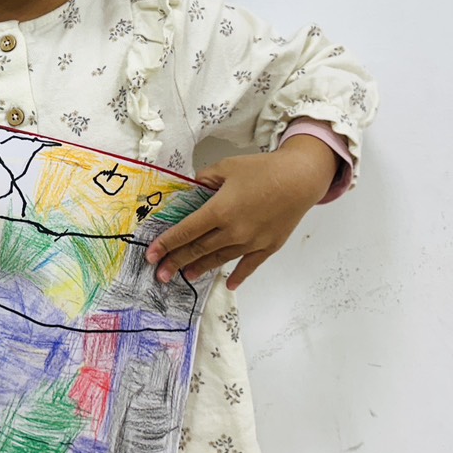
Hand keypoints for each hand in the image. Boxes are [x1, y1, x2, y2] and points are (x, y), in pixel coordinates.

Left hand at [145, 136, 336, 290]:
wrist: (300, 178)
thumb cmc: (263, 169)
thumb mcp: (227, 167)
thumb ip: (205, 179)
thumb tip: (193, 189)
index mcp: (219, 210)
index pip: (186, 231)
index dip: (166, 244)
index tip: (152, 255)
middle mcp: (233, 231)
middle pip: (198, 250)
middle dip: (176, 262)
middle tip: (161, 274)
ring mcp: (251, 242)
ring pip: (219, 259)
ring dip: (200, 268)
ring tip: (186, 275)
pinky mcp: (268, 247)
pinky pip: (249, 265)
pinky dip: (238, 276)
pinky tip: (228, 284)